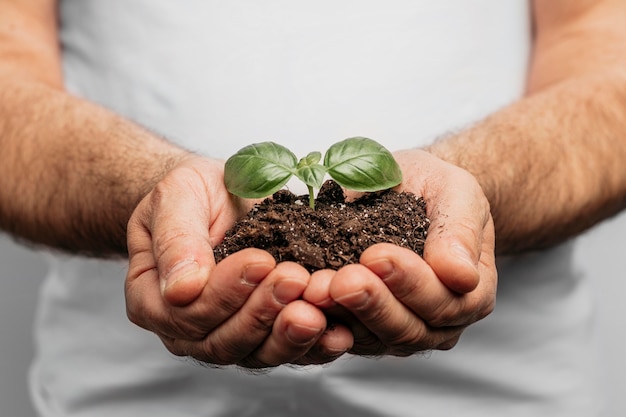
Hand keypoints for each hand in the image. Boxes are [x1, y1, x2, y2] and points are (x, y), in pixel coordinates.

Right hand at [125, 156, 351, 366]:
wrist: (220, 195)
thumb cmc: (192, 195)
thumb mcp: (175, 199)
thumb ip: (176, 240)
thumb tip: (181, 290)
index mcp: (153, 299)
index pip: (186, 312)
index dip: (224, 292)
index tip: (259, 260)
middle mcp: (187, 329)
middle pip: (223, 341)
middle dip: (262, 311)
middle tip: (294, 279)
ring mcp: (228, 335)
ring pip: (257, 353)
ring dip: (290, 334)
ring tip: (317, 308)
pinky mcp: (265, 334)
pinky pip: (288, 350)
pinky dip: (314, 346)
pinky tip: (337, 332)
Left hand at [304, 149, 496, 355]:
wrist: (410, 192)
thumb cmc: (435, 190)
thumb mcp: (456, 192)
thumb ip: (460, 230)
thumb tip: (461, 275)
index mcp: (471, 293)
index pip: (443, 300)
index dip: (410, 283)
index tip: (376, 254)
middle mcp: (439, 322)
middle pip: (407, 328)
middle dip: (371, 304)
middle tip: (342, 280)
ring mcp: (400, 329)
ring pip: (372, 337)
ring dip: (342, 315)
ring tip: (316, 288)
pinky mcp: (364, 329)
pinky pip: (344, 334)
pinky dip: (323, 319)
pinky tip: (303, 299)